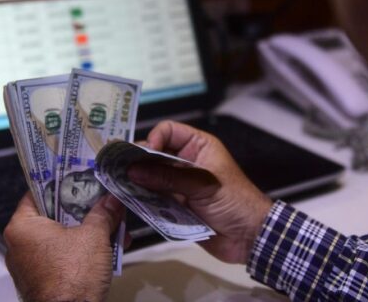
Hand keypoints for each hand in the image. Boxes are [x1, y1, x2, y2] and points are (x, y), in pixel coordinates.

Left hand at [4, 193, 123, 301]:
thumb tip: (112, 199)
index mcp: (22, 226)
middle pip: (54, 215)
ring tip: (114, 228)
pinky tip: (108, 249)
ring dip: (88, 232)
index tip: (79, 175)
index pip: (38, 192)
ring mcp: (29, 265)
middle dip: (83, 210)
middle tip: (102, 201)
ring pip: (62, 237)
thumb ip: (104, 212)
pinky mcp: (42, 280)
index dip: (61, 182)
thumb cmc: (72, 275)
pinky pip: (62, 256)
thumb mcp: (94, 235)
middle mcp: (19, 244)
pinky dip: (83, 251)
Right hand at [128, 120, 272, 263]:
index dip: (154, 138)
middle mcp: (186, 162)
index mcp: (198, 146)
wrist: (249, 236)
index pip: (169, 131)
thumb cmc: (235, 201)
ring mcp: (179, 184)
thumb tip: (134, 169)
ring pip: (151, 177)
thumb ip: (168, 176)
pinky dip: (142, 199)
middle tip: (118, 170)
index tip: (142, 154)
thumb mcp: (202, 184)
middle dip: (138, 161)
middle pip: (155, 154)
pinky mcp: (175, 205)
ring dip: (137, 181)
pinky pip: (153, 198)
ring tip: (118, 185)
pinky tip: (128, 200)